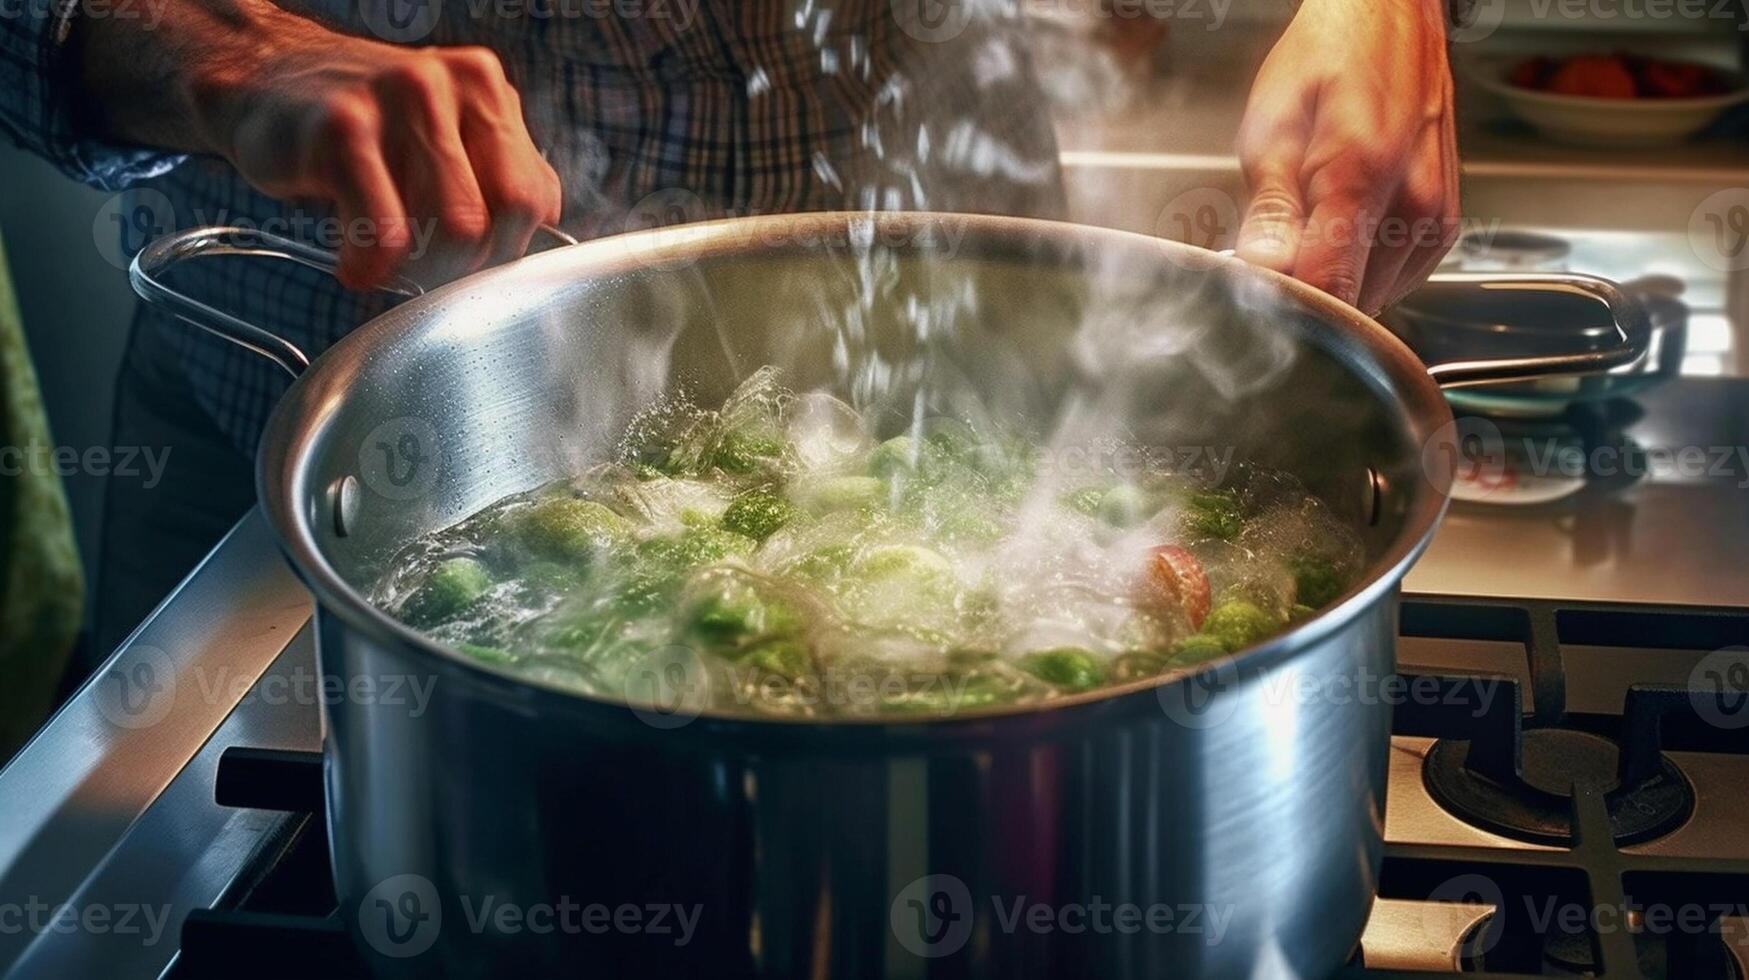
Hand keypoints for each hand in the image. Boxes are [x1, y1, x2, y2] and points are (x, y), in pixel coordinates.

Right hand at [77, 0, 562, 288]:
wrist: (259, 80)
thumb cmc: (359, 123)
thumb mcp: (444, 133)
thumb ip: (496, 173)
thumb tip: (537, 235)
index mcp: (485, 87)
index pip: (535, 196)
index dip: (507, 248)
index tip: (470, 265)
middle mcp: (449, 83)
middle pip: (506, 215)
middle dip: (471, 262)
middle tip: (428, 271)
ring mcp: (398, 99)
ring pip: (458, 226)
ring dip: (422, 267)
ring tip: (387, 260)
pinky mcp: (343, 129)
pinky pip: (387, 233)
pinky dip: (372, 267)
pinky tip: (355, 263)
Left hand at [1234, 0, 1459, 314]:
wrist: (1389, 18)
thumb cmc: (1328, 58)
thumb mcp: (1272, 126)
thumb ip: (1269, 209)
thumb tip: (1262, 270)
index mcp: (1362, 175)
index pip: (1331, 291)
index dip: (1288, 307)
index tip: (1258, 297)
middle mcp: (1413, 202)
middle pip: (1351, 301)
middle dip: (1306, 289)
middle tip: (1276, 243)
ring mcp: (1436, 217)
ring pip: (1373, 298)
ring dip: (1337, 278)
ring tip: (1314, 220)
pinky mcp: (1443, 227)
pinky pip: (1396, 280)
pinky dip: (1364, 268)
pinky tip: (1345, 224)